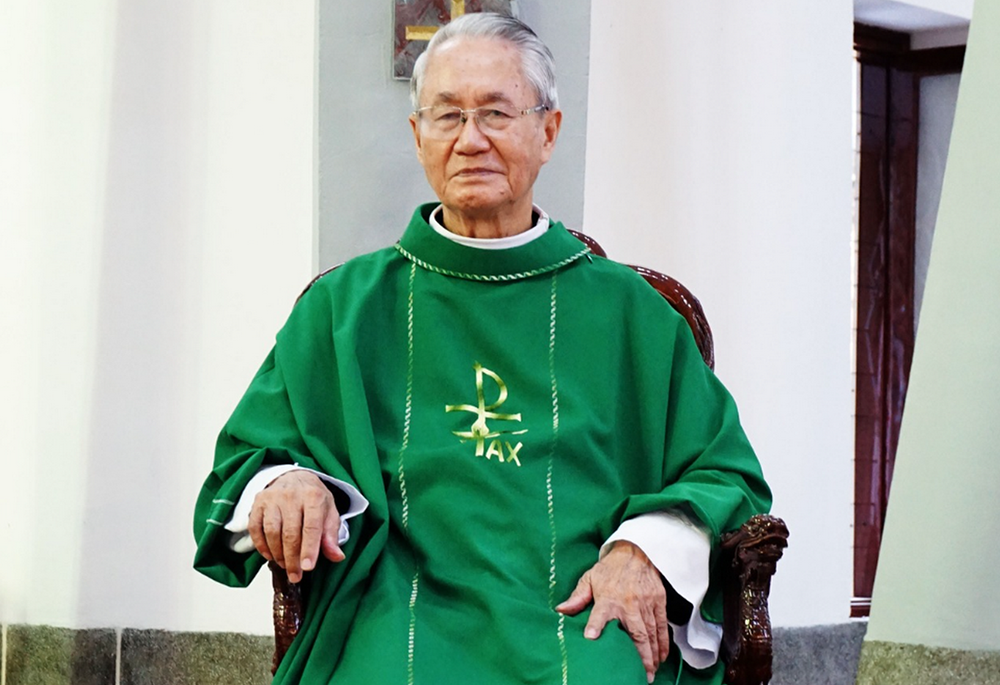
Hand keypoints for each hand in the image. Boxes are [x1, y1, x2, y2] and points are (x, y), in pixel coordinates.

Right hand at [248, 470, 344, 582]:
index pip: (311, 527)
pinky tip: (270, 555)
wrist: (295, 478)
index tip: (307, 567)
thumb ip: (331, 536)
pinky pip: (256, 528)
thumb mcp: (329, 513)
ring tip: (285, 565)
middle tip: (296, 575)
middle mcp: (292, 495)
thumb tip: (337, 556)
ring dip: (278, 554)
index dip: (309, 549)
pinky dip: (261, 546)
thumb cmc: (313, 499)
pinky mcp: (258, 503)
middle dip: (292, 558)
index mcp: (313, 496)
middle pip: (290, 533)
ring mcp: (272, 498)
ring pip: (272, 532)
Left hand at [555, 541, 668, 683]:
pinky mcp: (659, 601)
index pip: (600, 613)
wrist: (636, 551)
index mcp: (608, 597)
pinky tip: (662, 656)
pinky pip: (662, 625)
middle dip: (640, 656)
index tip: (592, 637)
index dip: (596, 625)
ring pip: (651, 632)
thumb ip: (577, 597)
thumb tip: (561, 611)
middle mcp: (629, 602)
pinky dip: (663, 642)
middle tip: (642, 674)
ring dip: (652, 654)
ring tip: (651, 672)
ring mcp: (646, 603)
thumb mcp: (590, 578)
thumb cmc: (610, 568)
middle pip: (636, 632)